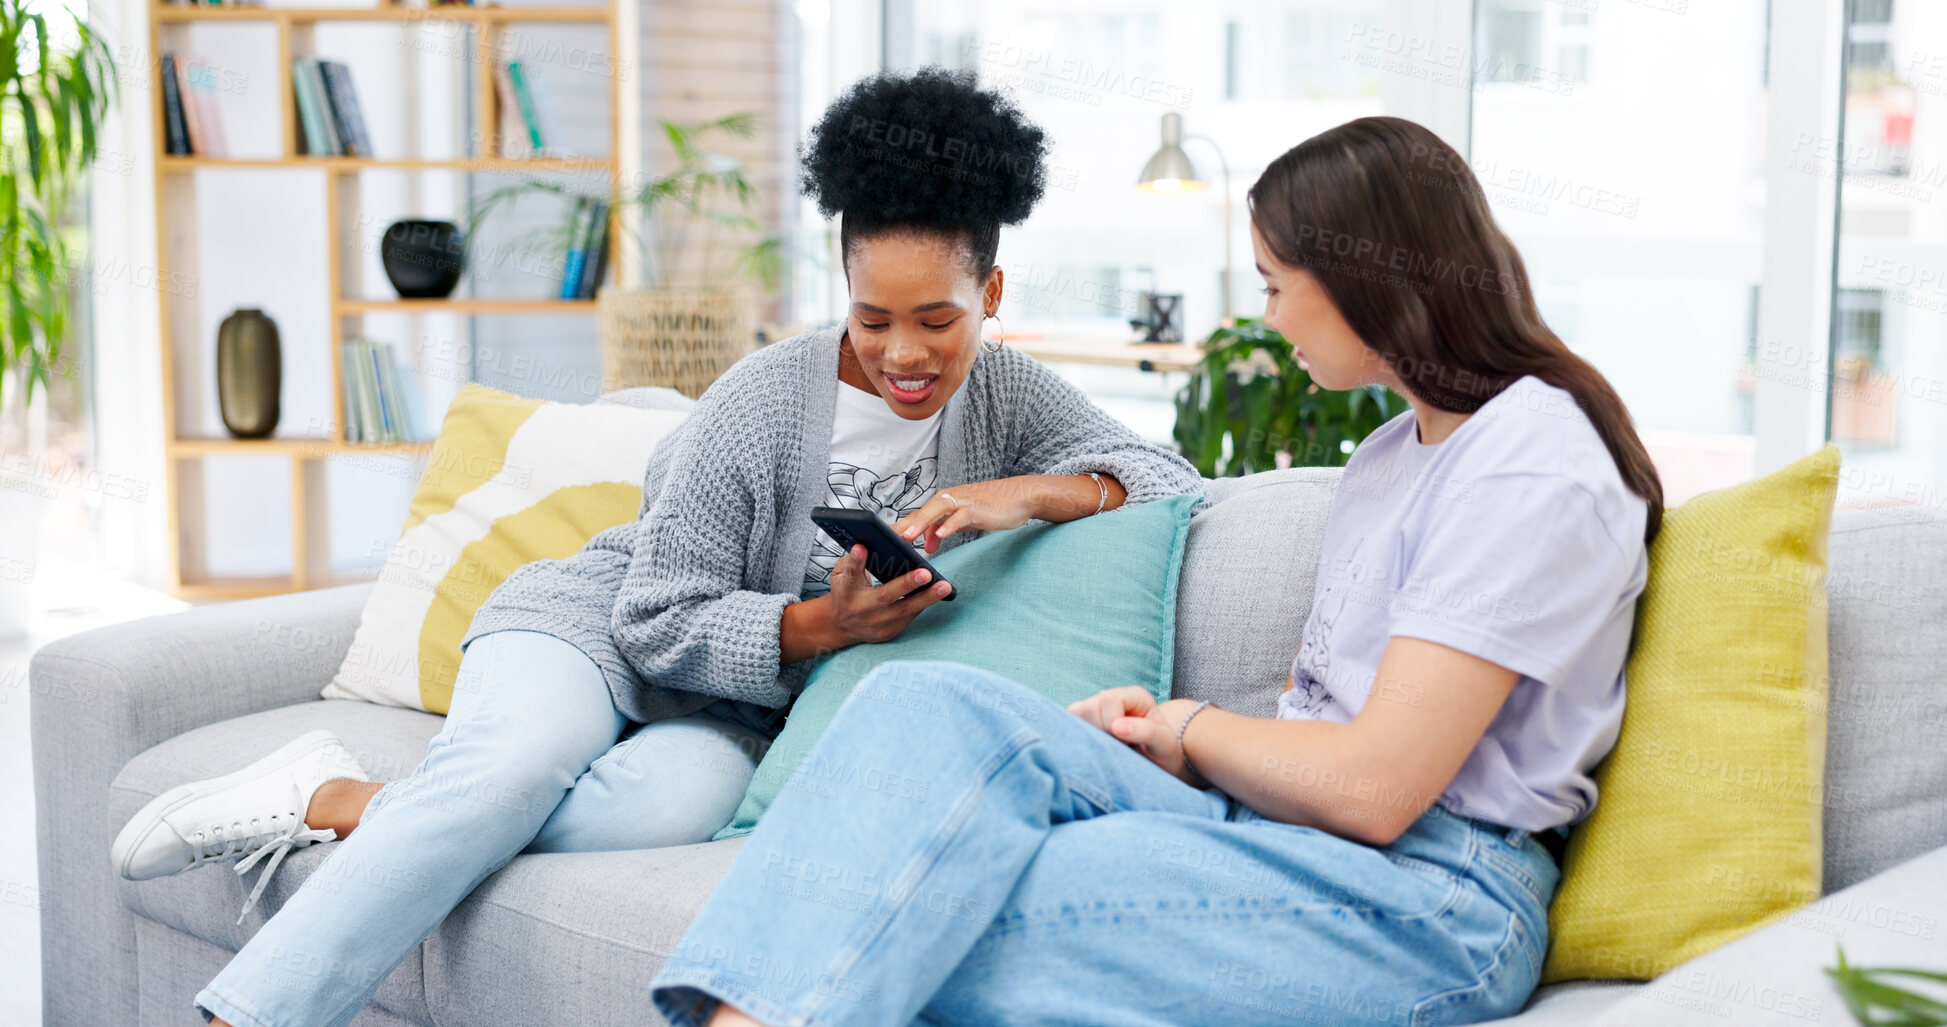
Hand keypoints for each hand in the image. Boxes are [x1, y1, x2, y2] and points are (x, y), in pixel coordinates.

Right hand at [825, 542, 953, 644]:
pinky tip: (937, 593)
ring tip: (945, 586)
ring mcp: (876, 624)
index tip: (861, 547)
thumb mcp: (842, 574)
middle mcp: (861, 609)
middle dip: (906, 584)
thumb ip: (855, 561)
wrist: (841, 626)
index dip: (855, 561)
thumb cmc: (846, 593)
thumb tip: (872, 544)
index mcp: (846, 590)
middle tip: (926, 573)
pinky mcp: (888, 633)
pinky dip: (924, 604)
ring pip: (904, 610)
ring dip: (927, 598)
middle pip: (884, 596)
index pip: (851, 573)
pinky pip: (909, 617)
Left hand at [890, 478, 1038, 553]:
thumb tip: (926, 545)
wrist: (1019, 496)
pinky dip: (950, 526)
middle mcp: (948, 500)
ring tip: (907, 537)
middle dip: (902, 526)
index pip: (915, 516)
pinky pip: (960, 517)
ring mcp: (962, 503)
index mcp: (942, 504)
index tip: (880, 540)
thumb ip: (942, 529)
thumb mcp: (962, 520)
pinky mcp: (977, 509)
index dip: (898, 528)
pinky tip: (940, 537)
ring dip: (921, 523)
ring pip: (936, 511)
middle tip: (883, 540)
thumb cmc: (990, 507)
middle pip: (920, 513)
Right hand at [1068, 688, 1210, 787]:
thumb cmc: (1163, 751)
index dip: (1111, 725)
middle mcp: (1112, 696)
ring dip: (1087, 735)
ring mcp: (1096, 707)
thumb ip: (1146, 731)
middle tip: (1115, 748)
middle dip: (1098, 732)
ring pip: (1074, 714)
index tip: (1125, 744)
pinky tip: (1094, 748)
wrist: (1157, 760)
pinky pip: (1069, 723)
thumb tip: (1117, 726)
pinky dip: (1077, 737)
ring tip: (1106, 748)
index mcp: (1134, 696)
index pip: (1109, 702)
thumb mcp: (1163, 743)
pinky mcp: (1084, 720)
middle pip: (1088, 707)